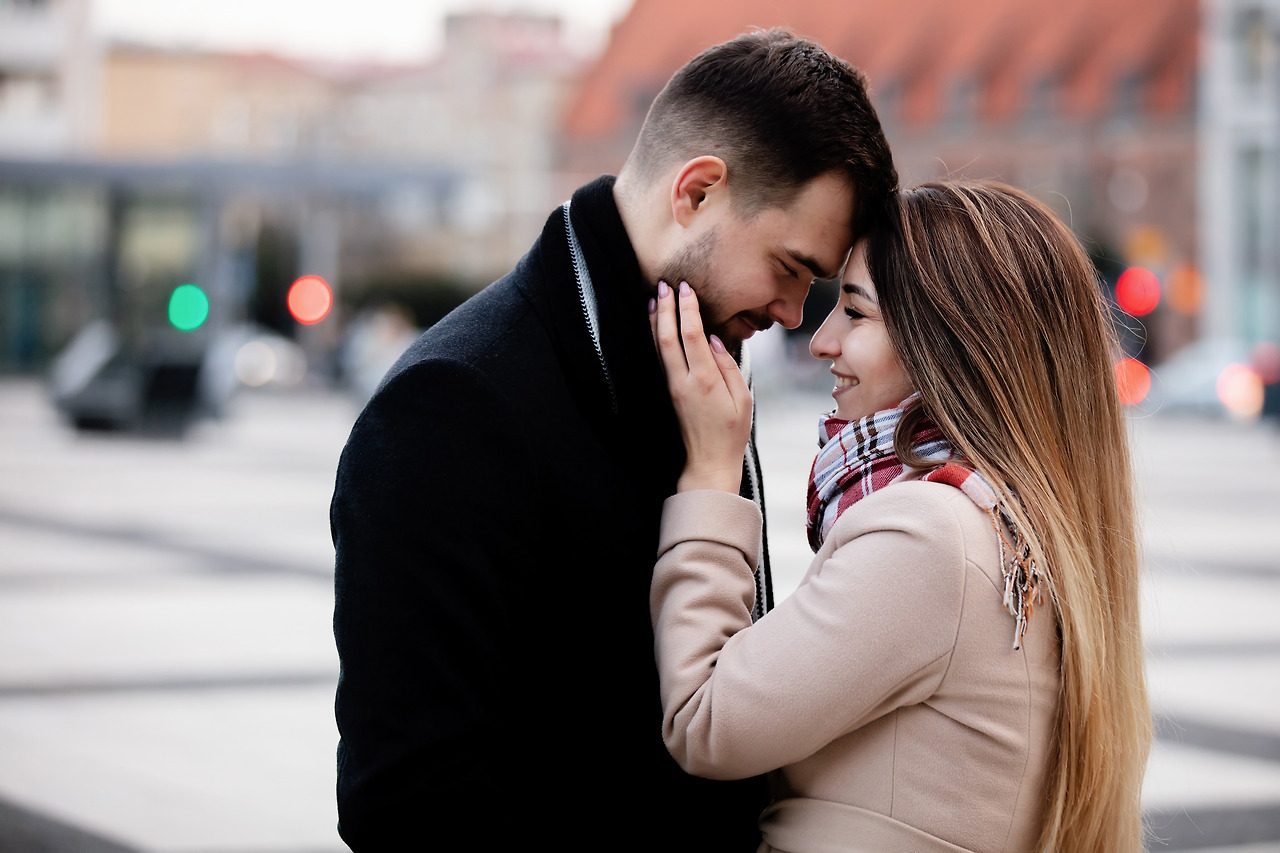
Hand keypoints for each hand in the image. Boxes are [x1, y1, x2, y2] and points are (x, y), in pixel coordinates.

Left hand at [650, 280, 751, 493]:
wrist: (708, 462)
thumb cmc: (731, 432)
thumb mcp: (743, 399)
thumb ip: (729, 366)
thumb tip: (715, 339)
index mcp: (704, 380)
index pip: (692, 335)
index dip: (687, 309)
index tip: (686, 288)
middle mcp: (683, 381)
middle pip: (668, 337)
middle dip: (666, 308)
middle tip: (665, 284)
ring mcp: (672, 387)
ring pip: (658, 347)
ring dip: (656, 321)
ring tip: (655, 298)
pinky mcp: (669, 392)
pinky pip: (660, 359)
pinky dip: (657, 338)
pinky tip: (657, 326)